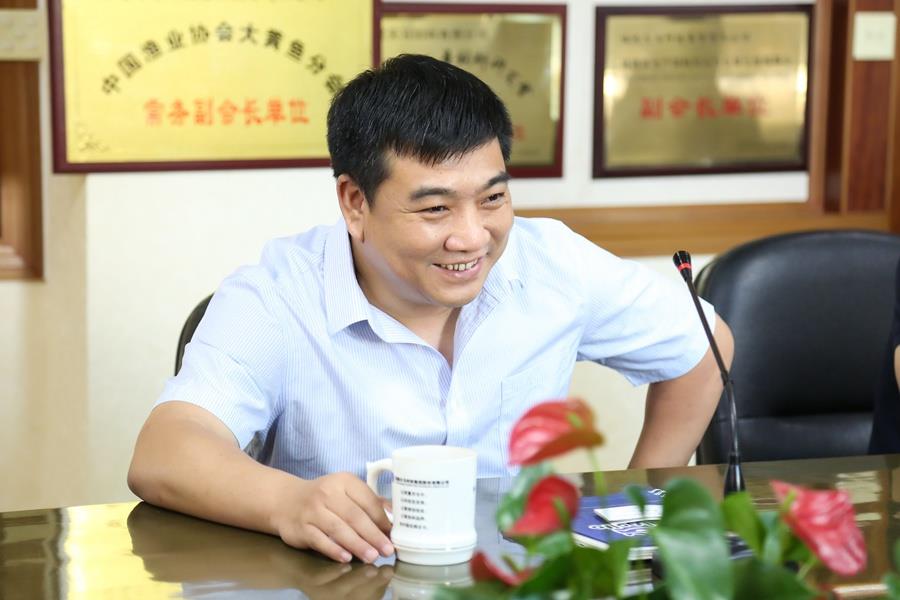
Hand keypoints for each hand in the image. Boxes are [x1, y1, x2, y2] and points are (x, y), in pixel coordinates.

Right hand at [273, 472, 393, 562]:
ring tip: (371, 556)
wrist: (286, 500)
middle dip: (373, 535)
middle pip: (355, 516)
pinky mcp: (301, 527)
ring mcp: (312, 510)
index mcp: (344, 481)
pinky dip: (333, 549)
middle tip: (387, 549)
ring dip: (357, 544)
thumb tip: (395, 514)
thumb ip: (369, 501)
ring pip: (338, 528)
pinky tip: (346, 557)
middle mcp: (327, 493)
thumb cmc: (324, 497)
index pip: (367, 500)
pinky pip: (319, 539)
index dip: (382, 519)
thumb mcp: (346, 491)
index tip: (393, 534)